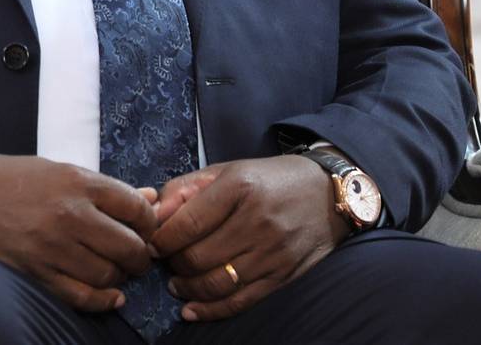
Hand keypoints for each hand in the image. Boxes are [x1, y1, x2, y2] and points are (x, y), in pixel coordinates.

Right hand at [0, 151, 158, 313]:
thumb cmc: (11, 178)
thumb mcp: (59, 170)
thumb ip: (106, 188)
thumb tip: (153, 199)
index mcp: (77, 181)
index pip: (137, 209)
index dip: (149, 224)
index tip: (145, 231)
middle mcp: (69, 213)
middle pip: (130, 246)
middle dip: (140, 257)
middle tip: (136, 257)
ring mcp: (51, 245)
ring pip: (109, 275)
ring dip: (119, 278)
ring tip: (115, 271)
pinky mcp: (35, 271)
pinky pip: (82, 296)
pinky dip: (103, 300)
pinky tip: (108, 295)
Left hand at [148, 156, 346, 322]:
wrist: (329, 193)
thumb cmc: (269, 179)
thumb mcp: (227, 170)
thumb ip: (185, 189)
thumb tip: (152, 213)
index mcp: (239, 187)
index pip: (188, 223)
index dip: (161, 239)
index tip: (151, 244)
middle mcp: (257, 220)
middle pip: (198, 256)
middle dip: (173, 264)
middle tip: (165, 263)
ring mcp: (273, 251)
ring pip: (216, 282)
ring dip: (187, 288)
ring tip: (177, 284)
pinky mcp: (284, 275)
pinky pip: (241, 300)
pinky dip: (212, 310)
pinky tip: (192, 309)